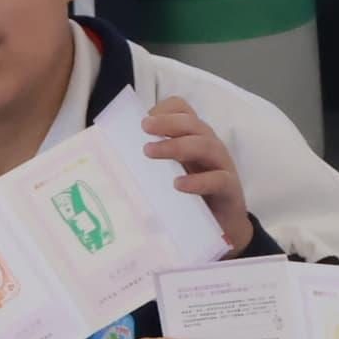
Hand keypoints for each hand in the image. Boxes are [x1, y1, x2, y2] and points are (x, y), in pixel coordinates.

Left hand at [142, 95, 254, 252]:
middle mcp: (209, 146)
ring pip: (206, 145)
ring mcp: (222, 166)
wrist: (224, 228)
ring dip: (177, 145)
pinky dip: (198, 181)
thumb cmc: (191, 197)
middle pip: (193, 123)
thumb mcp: (169, 174)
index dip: (164, 110)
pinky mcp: (230, 190)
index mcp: (193, 138)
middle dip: (167, 122)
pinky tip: (178, 185)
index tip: (142, 121)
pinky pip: (218, 180)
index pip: (184, 110)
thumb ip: (150, 163)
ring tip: (150, 152)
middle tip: (143, 128)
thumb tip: (108, 156)